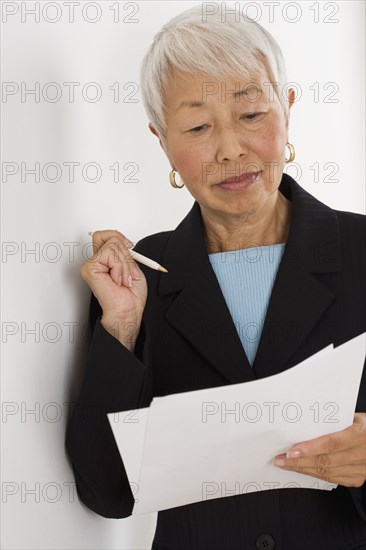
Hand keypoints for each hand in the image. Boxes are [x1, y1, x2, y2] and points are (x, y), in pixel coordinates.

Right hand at [80, 230, 147, 348]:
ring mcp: (91, 264)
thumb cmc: (131, 295)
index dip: (118, 237)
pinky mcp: (89, 268)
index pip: (105, 235)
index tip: (129, 247)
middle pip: (110, 237)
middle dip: (126, 254)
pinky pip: (109, 253)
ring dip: (125, 264)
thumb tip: (123, 240)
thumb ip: (124, 251)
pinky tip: (116, 280)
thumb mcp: (132, 266)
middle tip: (128, 272)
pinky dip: (119, 266)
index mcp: (104, 260)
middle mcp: (96, 261)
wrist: (128, 311)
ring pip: (113, 245)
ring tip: (123, 279)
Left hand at [273, 412, 365, 487]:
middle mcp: (362, 454)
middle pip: (325, 461)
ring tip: (285, 465)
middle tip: (280, 459)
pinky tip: (302, 469)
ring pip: (326, 472)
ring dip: (303, 469)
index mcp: (360, 434)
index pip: (331, 443)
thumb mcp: (353, 417)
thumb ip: (333, 421)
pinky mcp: (357, 479)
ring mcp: (361, 470)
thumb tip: (305, 421)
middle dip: (298, 462)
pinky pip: (332, 479)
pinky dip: (314, 474)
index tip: (290, 451)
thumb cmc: (365, 427)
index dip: (309, 448)